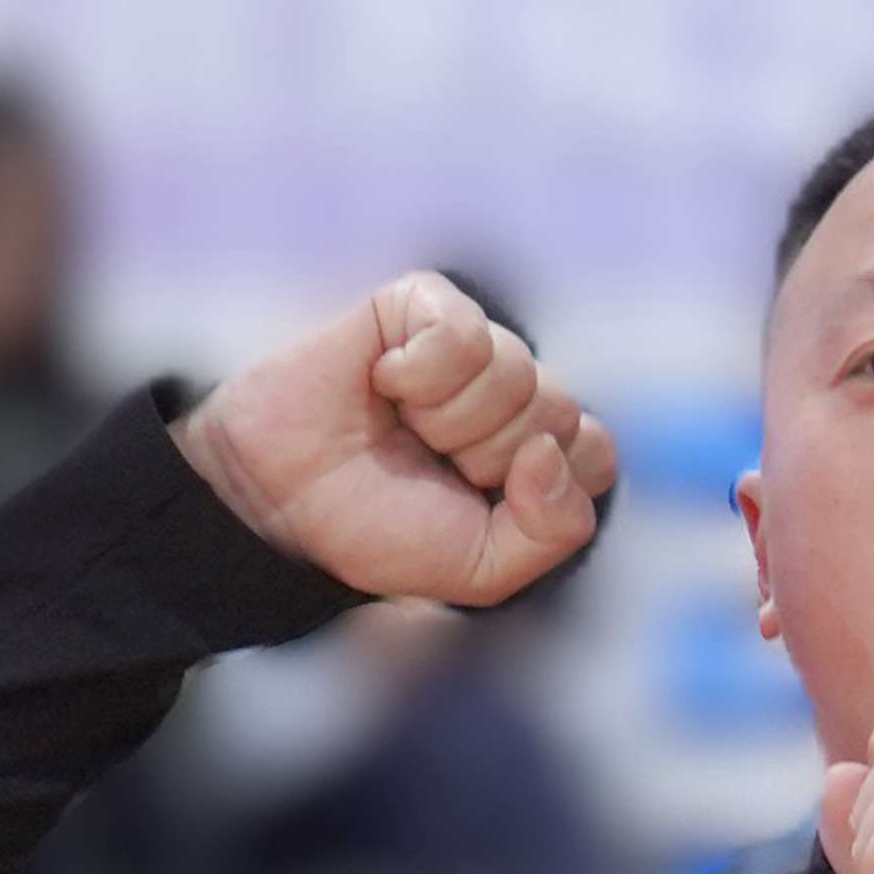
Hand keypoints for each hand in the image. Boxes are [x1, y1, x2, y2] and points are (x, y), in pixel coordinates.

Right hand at [166, 274, 613, 611]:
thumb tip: (552, 448)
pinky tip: (384, 382)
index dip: (543, 487)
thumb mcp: (483, 568)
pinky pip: (464, 333)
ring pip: (516, 373)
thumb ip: (553, 529)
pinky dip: (422, 374)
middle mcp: (511, 393)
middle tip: (426, 464)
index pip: (594, 455)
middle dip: (487, 458)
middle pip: (560, 412)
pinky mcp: (421, 305)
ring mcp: (470, 345)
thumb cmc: (378, 530)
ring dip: (448, 421)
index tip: (480, 502)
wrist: (278, 503)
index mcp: (534, 451)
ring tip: (399, 426)